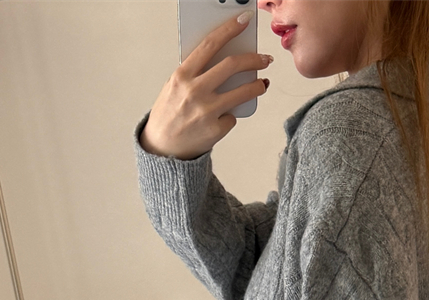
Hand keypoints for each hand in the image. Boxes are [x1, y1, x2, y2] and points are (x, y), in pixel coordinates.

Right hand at [141, 14, 272, 159]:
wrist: (163, 148)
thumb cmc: (170, 113)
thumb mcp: (175, 86)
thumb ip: (196, 72)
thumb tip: (225, 59)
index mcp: (182, 75)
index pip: (210, 44)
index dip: (230, 29)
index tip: (244, 21)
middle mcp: (195, 91)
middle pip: (232, 66)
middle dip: (254, 59)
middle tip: (265, 58)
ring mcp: (207, 111)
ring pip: (243, 92)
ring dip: (257, 86)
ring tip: (261, 83)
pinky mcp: (216, 130)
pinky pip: (232, 116)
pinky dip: (230, 116)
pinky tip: (222, 118)